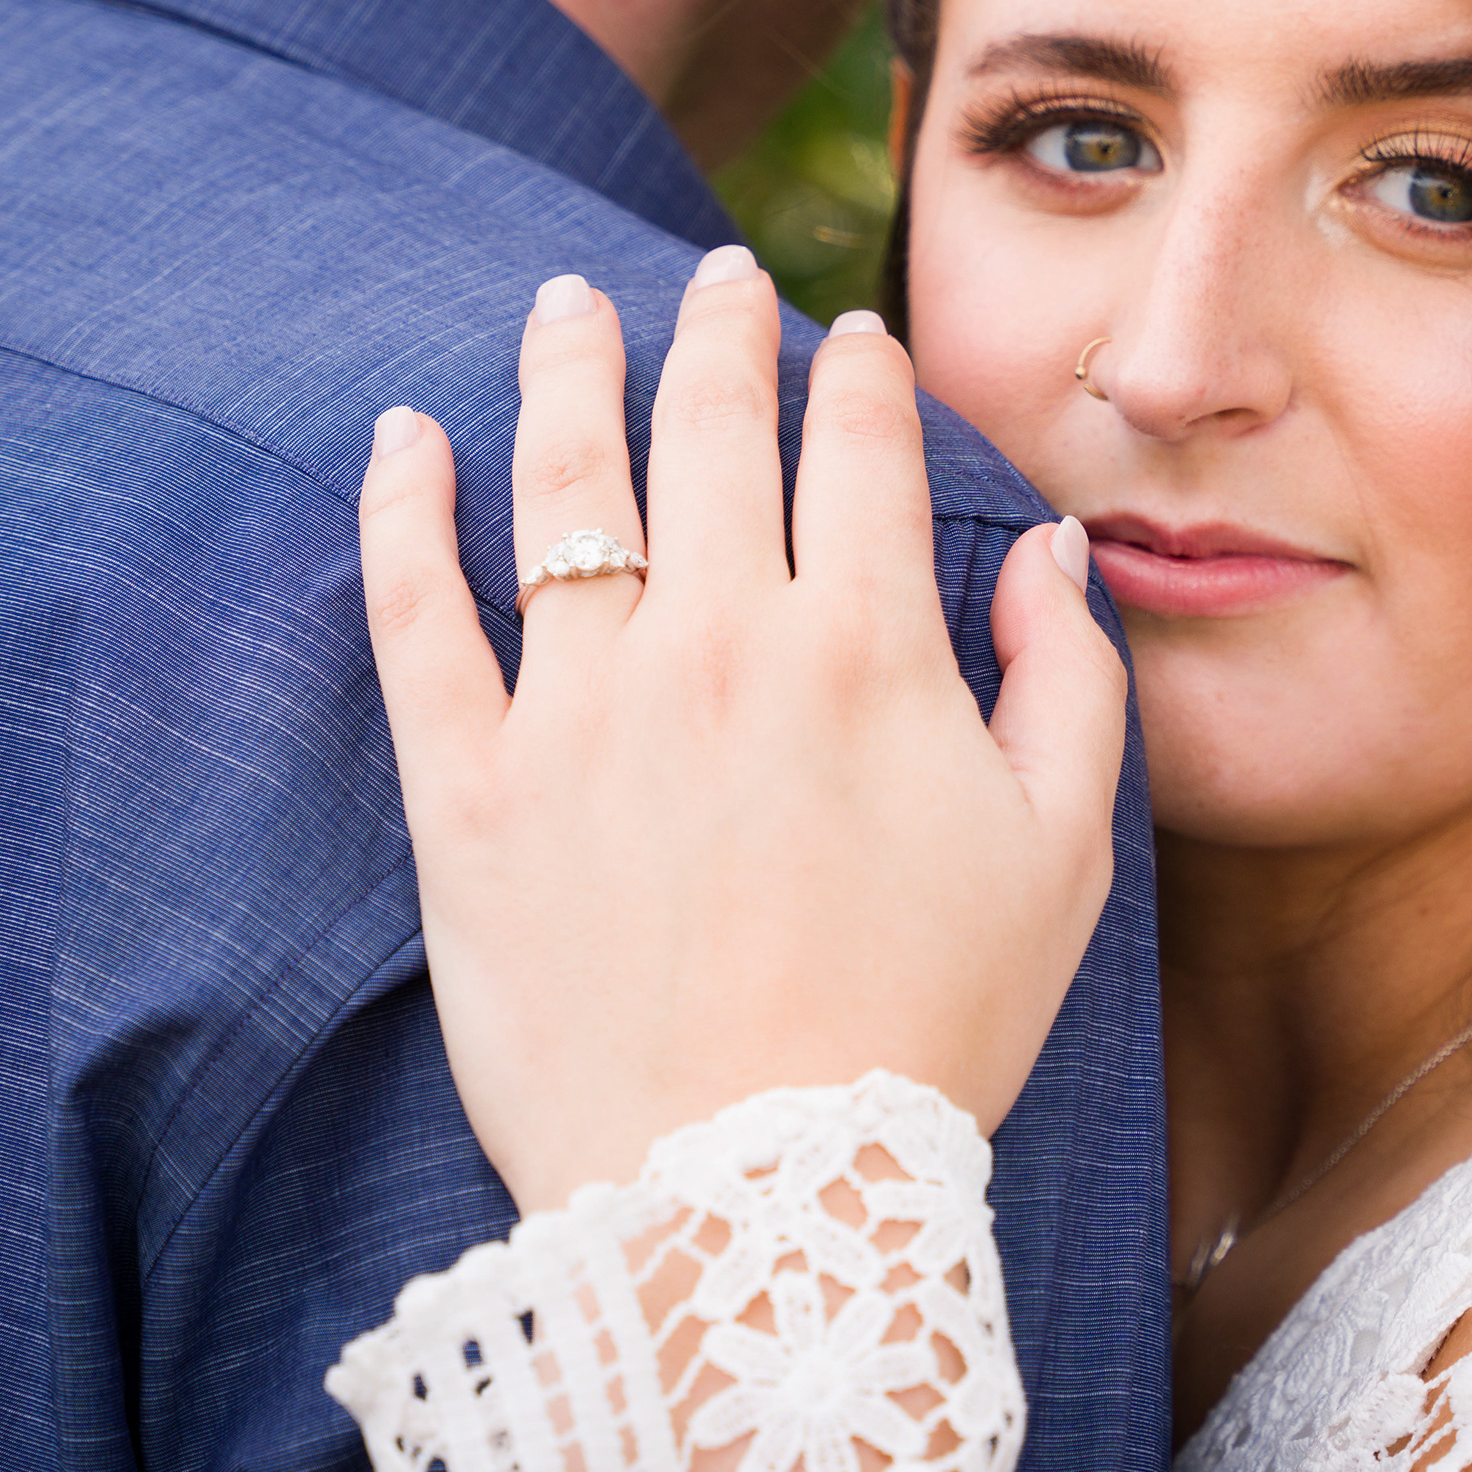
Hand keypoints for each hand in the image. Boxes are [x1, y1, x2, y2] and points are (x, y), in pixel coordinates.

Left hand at [356, 249, 1125, 1212]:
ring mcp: (581, 711)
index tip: (847, 334)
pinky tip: (402, 437)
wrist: (757, 1198)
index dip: (855, 373)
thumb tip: (1043, 550)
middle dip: (717, 331)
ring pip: (563, 486)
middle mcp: (717, 644)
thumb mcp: (1064, 856)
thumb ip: (1069, 680)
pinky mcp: (471, 791)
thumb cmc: (929, 1032)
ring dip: (567, 372)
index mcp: (866, 649)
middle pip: (708, 433)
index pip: (856, 450)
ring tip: (561, 303)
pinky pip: (417, 617)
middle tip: (714, 273)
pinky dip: (402, 511)